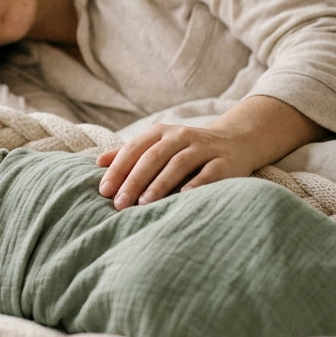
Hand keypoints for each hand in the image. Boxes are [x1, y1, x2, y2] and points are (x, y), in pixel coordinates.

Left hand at [96, 123, 261, 208]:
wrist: (236, 141)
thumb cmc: (188, 149)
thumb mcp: (159, 145)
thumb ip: (130, 153)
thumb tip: (99, 162)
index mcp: (161, 133)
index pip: (134, 149)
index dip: (118, 169)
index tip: (104, 191)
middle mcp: (181, 136)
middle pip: (153, 157)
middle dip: (134, 180)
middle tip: (119, 203)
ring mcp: (204, 148)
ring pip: (179, 163)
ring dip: (160, 183)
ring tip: (144, 203)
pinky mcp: (225, 161)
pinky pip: (210, 172)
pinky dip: (197, 183)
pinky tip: (185, 196)